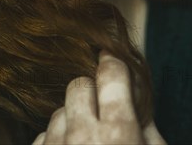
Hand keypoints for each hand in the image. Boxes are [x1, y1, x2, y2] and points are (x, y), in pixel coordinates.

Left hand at [32, 51, 166, 144]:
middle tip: (102, 108)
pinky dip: (56, 142)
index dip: (112, 61)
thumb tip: (138, 101)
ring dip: (72, 120)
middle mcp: (81, 137)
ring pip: (58, 113)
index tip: (109, 55)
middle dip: (91, 92)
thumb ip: (149, 130)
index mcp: (118, 134)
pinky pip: (43, 138)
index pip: (111, 75)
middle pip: (78, 86)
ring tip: (87, 141)